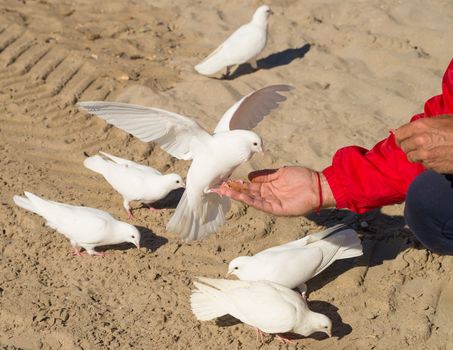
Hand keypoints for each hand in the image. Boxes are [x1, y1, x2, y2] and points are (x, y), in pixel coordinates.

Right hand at [211, 166, 335, 215]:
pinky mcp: (278, 209)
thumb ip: (265, 175)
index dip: (236, 184)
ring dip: (237, 196)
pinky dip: (251, 201)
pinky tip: (241, 196)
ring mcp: (272, 203)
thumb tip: (249, 176)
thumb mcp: (280, 173)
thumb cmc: (302, 177)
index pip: (248, 186)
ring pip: (251, 200)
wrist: (318, 185)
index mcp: (268, 187)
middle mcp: (267, 196)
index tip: (224, 181)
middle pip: (246, 194)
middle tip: (217, 187)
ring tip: (224, 191)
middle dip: (232, 191)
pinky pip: (261, 205)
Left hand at [394, 115, 452, 173]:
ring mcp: (425, 155)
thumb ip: (425, 124)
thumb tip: (413, 129)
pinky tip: (438, 156)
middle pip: (404, 147)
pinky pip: (424, 165)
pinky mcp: (432, 166)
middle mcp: (419, 141)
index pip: (398, 135)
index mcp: (420, 127)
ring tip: (428, 151)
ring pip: (412, 158)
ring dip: (417, 155)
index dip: (400, 138)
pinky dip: (428, 162)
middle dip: (409, 147)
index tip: (402, 140)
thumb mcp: (443, 119)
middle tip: (417, 145)